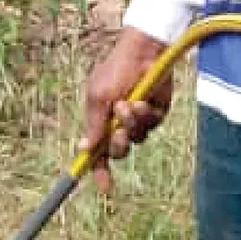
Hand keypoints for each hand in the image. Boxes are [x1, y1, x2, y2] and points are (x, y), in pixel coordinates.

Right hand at [79, 27, 172, 195]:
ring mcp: (138, 119)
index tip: (105, 187)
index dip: (100, 171)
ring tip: (130, 104)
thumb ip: (94, 124)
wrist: (143, 53)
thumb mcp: (98, 96)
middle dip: (118, 144)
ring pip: (137, 139)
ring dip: (132, 124)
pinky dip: (146, 116)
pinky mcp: (155, 113)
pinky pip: (151, 126)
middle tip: (118, 132)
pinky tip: (143, 101)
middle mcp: (119, 122)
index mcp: (101, 119)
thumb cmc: (116, 69)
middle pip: (118, 150)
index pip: (99, 152)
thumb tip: (85, 149)